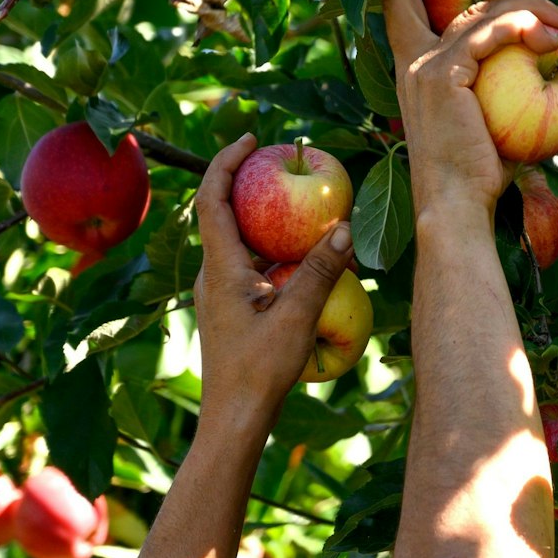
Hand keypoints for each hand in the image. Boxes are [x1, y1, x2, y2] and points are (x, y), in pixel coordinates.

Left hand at [191, 134, 353, 439]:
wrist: (235, 418)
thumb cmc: (260, 370)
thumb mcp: (298, 317)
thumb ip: (321, 270)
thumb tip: (345, 226)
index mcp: (221, 268)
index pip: (212, 199)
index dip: (225, 163)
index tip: (251, 140)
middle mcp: (214, 273)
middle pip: (223, 213)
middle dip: (249, 183)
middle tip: (281, 163)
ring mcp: (221, 291)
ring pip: (238, 240)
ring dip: (264, 217)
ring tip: (299, 203)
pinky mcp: (232, 307)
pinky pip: (249, 263)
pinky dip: (272, 248)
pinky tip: (301, 255)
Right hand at [383, 0, 557, 221]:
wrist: (457, 206)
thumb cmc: (479, 175)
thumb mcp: (487, 117)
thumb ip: (499, 81)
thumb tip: (548, 59)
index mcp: (411, 68)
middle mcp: (409, 61)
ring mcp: (423, 66)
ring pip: (479, 13)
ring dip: (529, 8)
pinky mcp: (445, 75)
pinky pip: (490, 34)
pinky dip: (525, 28)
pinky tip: (553, 40)